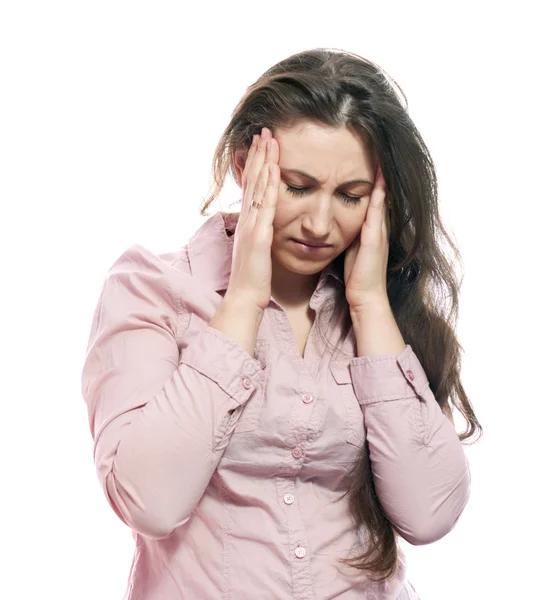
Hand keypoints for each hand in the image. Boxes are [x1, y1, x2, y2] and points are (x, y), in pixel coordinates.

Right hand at [225, 127, 280, 311]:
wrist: (245, 297)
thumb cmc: (253, 278)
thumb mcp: (256, 250)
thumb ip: (259, 233)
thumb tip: (264, 224)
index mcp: (247, 222)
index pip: (252, 187)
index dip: (256, 165)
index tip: (262, 145)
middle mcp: (246, 219)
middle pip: (252, 180)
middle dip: (258, 154)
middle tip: (264, 130)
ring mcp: (251, 226)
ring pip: (257, 187)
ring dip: (262, 161)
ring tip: (268, 139)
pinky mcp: (258, 235)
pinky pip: (264, 206)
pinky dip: (267, 185)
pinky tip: (272, 168)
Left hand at [344, 164, 390, 310]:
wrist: (365, 297)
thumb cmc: (356, 276)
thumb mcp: (350, 248)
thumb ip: (347, 233)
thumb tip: (335, 221)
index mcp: (370, 228)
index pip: (371, 197)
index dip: (369, 179)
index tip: (367, 158)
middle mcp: (378, 226)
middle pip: (379, 193)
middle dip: (379, 172)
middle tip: (377, 145)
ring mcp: (379, 231)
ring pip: (380, 197)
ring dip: (380, 177)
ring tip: (380, 154)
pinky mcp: (375, 238)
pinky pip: (377, 211)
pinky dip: (379, 194)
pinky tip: (378, 179)